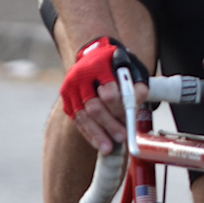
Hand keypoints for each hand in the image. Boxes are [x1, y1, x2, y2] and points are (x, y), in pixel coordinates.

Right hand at [59, 37, 148, 153]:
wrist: (93, 55)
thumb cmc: (115, 64)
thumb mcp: (131, 67)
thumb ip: (137, 85)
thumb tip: (137, 104)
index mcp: (99, 65)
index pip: (108, 91)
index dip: (118, 109)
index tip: (128, 121)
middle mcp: (81, 76)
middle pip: (94, 106)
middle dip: (109, 124)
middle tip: (121, 137)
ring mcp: (71, 88)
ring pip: (83, 116)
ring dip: (97, 134)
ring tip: (108, 147)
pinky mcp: (66, 99)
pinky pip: (77, 121)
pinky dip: (88, 133)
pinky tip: (98, 143)